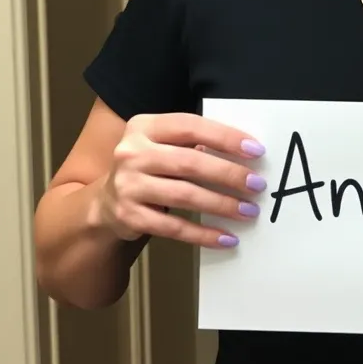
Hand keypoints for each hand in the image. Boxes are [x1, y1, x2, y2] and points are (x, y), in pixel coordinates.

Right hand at [96, 112, 266, 248]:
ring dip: (222, 204)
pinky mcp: (129, 217)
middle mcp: (131, 153)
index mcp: (144, 126)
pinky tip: (226, 237)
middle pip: (189, 163)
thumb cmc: (149, 168)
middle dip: (229, 174)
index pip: (190, 127)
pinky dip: (203, 234)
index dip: (225, 137)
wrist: (105, 203)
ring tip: (249, 211)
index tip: (256, 151)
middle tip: (257, 184)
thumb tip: (246, 153)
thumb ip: (194, 142)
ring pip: (185, 195)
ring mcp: (128, 186)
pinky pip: (174, 228)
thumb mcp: (162, 144)